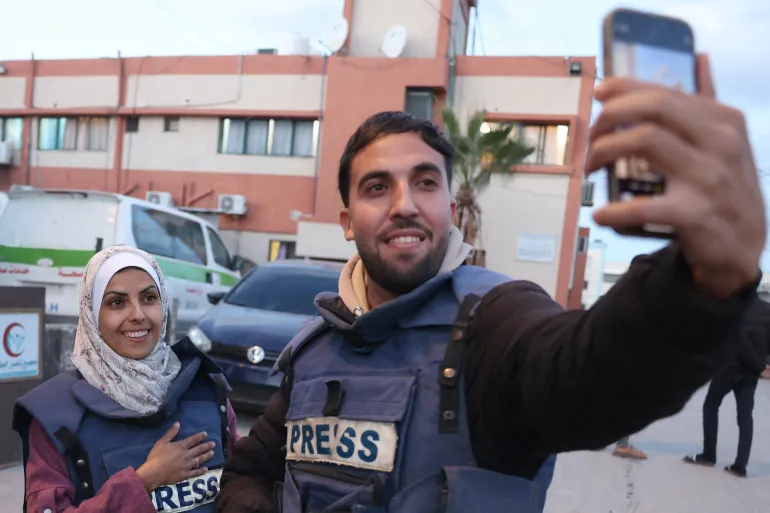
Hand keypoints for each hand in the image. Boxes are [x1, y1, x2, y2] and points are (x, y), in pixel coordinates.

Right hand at [136, 422, 216, 491]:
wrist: (153, 473)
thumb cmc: (156, 457)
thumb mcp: (162, 442)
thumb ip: (171, 433)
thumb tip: (178, 423)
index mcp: (181, 446)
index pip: (193, 439)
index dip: (200, 436)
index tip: (206, 434)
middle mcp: (187, 455)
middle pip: (199, 449)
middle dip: (207, 446)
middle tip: (214, 444)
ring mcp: (187, 465)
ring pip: (200, 460)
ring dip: (207, 456)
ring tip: (212, 453)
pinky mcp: (186, 475)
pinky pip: (196, 472)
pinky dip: (202, 471)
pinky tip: (206, 469)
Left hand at [586, 57, 764, 298]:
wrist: (743, 245)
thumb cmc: (720, 191)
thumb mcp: (716, 147)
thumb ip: (685, 121)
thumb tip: (639, 92)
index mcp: (722, 121)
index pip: (665, 92)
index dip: (624, 89)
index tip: (598, 93)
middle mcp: (720, 142)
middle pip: (655, 106)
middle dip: (612, 114)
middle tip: (592, 136)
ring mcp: (709, 177)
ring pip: (645, 140)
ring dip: (605, 149)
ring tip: (591, 167)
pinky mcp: (696, 213)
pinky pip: (645, 205)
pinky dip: (616, 210)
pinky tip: (601, 215)